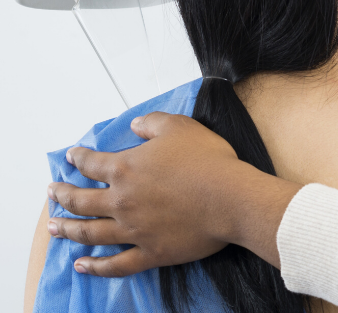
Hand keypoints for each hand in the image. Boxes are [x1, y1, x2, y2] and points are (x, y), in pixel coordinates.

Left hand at [47, 112, 299, 276]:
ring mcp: (133, 230)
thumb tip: (134, 125)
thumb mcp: (180, 127)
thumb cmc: (209, 162)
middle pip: (80, 201)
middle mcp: (121, 202)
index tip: (71, 157)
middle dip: (62, 196)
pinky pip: (117, 264)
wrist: (233, 199)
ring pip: (90, 233)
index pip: (91, 164)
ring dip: (68, 230)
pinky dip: (97, 267)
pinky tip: (82, 266)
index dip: (78, 158)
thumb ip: (152, 123)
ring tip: (53, 228)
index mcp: (125, 170)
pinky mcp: (151, 252)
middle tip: (52, 193)